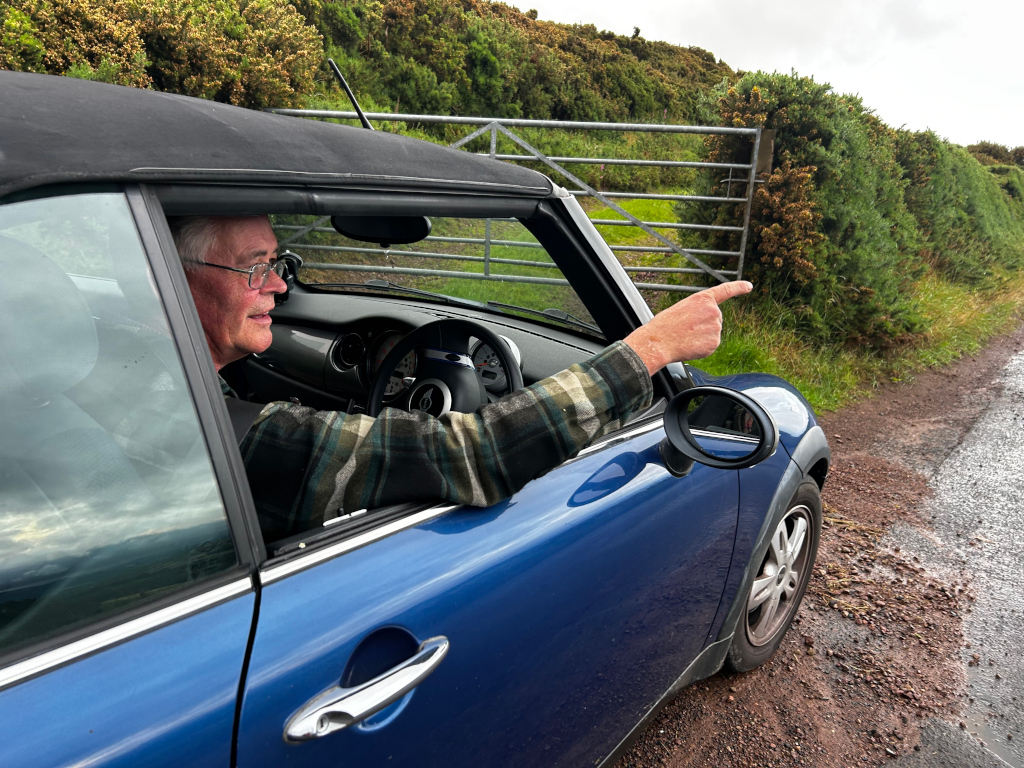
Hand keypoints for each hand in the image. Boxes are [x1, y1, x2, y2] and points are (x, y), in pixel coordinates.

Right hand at [624, 281, 752, 374]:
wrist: (659, 342)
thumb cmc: (665, 325)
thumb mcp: (682, 308)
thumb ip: (699, 311)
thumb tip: (708, 325)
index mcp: (703, 298)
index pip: (726, 290)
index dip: (739, 287)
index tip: (749, 286)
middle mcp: (714, 311)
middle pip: (715, 319)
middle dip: (703, 324)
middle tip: (685, 328)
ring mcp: (716, 328)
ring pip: (713, 333)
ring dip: (701, 336)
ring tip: (685, 336)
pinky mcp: (714, 343)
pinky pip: (710, 345)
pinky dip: (701, 347)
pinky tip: (689, 345)